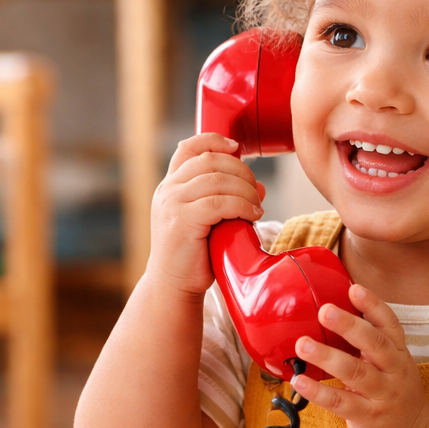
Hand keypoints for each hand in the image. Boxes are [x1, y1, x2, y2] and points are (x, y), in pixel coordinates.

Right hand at [146, 133, 264, 296]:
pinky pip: (219, 202)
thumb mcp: (211, 222)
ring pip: (217, 180)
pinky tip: (253, 215)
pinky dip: (242, 205)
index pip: (189, 148)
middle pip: (210, 161)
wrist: (173, 287)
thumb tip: (260, 187)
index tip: (238, 148)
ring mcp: (172, 204)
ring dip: (245, 190)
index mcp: (171, 185)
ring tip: (256, 207)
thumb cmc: (195, 256)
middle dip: (241, 171)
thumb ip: (228, 200)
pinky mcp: (181, 221)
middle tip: (256, 191)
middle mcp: (168, 190)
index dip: (215, 140)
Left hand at [292, 285, 428, 427]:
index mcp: (399, 355)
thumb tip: (336, 319)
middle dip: (349, 325)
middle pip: (374, 344)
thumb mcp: (392, 369)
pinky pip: (340, 403)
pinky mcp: (368, 418)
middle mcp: (394, 372)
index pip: (389, 325)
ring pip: (356, 372)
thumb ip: (370, 348)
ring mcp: (382, 396)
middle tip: (325, 310)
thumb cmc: (394, 399)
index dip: (373, 306)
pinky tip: (299, 382)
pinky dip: (318, 392)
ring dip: (327, 357)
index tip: (354, 288)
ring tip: (303, 344)